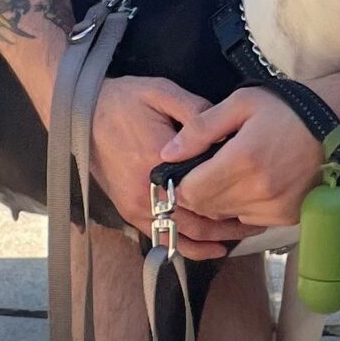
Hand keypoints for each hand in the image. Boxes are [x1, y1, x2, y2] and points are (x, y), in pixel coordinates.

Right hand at [89, 75, 257, 260]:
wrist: (81, 112)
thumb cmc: (123, 100)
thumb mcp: (161, 93)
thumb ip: (196, 111)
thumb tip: (226, 130)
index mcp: (158, 162)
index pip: (203, 189)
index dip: (231, 195)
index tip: (255, 193)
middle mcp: (145, 192)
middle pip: (197, 220)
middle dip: (229, 224)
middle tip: (257, 220)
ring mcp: (135, 206)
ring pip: (182, 235)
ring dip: (213, 239)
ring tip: (242, 234)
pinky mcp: (128, 211)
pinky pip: (161, 238)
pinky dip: (188, 246)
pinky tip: (212, 247)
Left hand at [161, 88, 324, 237]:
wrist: (333, 124)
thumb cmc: (284, 108)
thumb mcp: (239, 104)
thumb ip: (201, 129)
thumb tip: (168, 153)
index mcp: (243, 159)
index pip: (192, 192)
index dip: (182, 183)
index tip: (185, 170)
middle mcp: (259, 190)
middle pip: (207, 208)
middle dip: (198, 193)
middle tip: (205, 171)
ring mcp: (276, 207)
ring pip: (227, 217)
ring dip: (220, 202)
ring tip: (230, 175)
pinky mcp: (288, 216)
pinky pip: (250, 221)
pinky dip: (243, 207)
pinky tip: (251, 184)